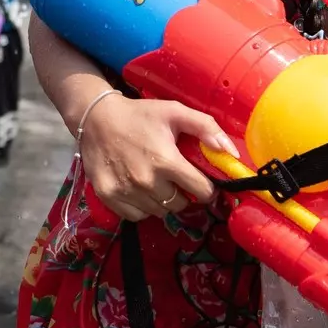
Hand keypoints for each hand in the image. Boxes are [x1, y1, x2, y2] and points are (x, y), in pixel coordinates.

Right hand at [77, 92, 231, 221]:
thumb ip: (206, 128)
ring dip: (162, 200)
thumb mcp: (175, 112)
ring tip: (155, 180)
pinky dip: (141, 206)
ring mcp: (126, 191)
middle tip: (174, 177)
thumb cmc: (139, 115)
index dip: (206, 187)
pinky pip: (136, 215)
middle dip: (183, 193)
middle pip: (181, 204)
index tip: (200, 180)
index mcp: (166, 161)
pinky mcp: (108, 196)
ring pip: (159, 211)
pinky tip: (138, 188)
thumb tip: (231, 153)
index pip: (202, 192)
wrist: (95, 117)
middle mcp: (146, 181)